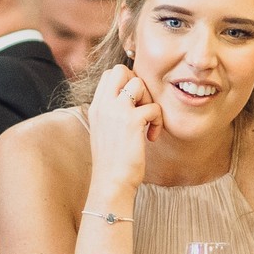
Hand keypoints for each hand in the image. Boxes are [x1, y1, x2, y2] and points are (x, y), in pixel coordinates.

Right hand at [87, 65, 162, 191]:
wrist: (110, 183)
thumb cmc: (112, 163)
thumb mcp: (106, 132)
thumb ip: (113, 114)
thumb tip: (132, 103)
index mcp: (95, 107)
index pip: (109, 75)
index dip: (126, 83)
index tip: (134, 104)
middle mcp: (103, 105)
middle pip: (120, 70)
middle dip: (137, 83)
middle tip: (141, 106)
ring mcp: (116, 111)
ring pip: (138, 82)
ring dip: (149, 100)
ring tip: (148, 121)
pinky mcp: (132, 121)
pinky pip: (154, 107)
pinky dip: (158, 122)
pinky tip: (151, 138)